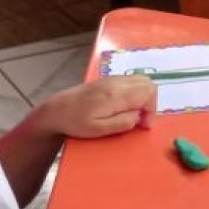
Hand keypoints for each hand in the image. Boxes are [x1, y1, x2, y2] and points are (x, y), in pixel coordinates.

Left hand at [36, 75, 157, 137]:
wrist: (57, 109)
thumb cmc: (77, 122)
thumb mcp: (99, 129)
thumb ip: (122, 123)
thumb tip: (138, 117)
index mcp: (115, 95)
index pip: (148, 93)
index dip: (151, 110)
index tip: (142, 124)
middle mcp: (116, 82)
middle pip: (148, 83)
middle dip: (150, 102)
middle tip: (140, 118)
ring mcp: (112, 79)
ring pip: (141, 80)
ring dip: (143, 97)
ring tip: (133, 113)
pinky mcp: (108, 80)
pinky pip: (131, 81)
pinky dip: (135, 93)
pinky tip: (124, 106)